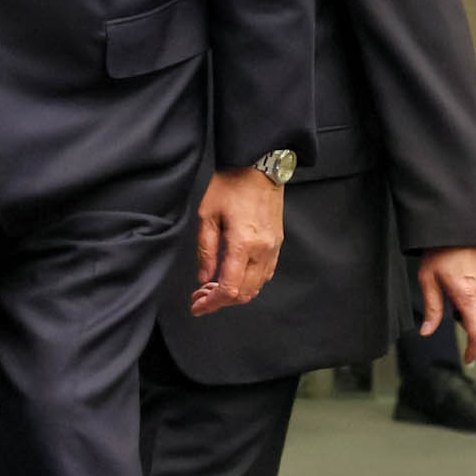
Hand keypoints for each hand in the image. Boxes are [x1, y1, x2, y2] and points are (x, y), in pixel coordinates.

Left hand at [190, 166, 284, 314]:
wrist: (258, 168)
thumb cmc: (231, 186)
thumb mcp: (207, 216)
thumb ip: (206, 250)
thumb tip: (204, 277)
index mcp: (243, 243)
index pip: (229, 287)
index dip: (212, 303)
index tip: (197, 306)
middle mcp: (262, 250)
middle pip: (244, 293)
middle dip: (220, 301)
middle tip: (200, 298)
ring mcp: (273, 248)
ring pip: (257, 286)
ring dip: (234, 294)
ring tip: (212, 288)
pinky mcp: (278, 244)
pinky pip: (265, 274)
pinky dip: (248, 283)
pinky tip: (232, 277)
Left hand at [415, 245, 475, 363]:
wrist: (461, 226)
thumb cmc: (440, 252)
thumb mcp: (428, 279)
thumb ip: (432, 309)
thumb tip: (427, 333)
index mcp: (467, 296)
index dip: (474, 350)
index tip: (469, 359)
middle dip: (465, 319)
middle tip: (449, 299)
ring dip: (474, 307)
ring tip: (458, 284)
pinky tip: (470, 278)